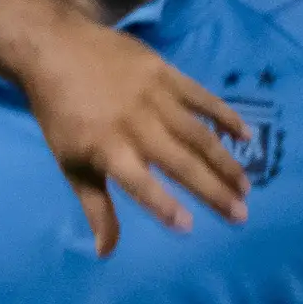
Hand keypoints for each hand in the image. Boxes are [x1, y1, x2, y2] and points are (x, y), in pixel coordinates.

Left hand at [12, 17, 249, 252]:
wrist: (56, 51)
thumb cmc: (61, 115)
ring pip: (199, 135)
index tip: (188, 227)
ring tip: (245, 187)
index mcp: (107, 148)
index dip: (163, 205)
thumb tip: (106, 252)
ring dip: (226, 162)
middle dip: (213, 191)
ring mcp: (154, 98)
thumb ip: (95, 206)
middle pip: (181, 163)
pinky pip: (203, 99)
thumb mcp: (71, 162)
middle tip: (241, 215)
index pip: (140, 183)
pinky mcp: (166, 74)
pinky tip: (246, 136)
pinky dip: (226, 117)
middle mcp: (135, 125)